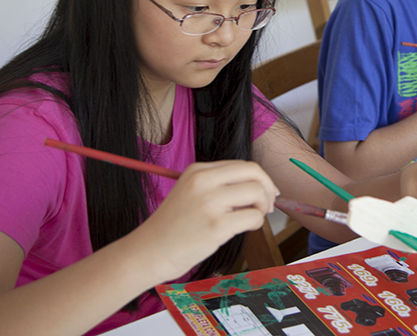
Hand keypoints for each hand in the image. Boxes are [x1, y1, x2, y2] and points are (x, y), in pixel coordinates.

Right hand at [128, 160, 276, 282]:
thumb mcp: (191, 193)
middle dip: (268, 189)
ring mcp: (209, 202)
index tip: (266, 193)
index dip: (261, 179)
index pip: (243, 165)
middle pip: (254, 172)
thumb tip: (261, 187)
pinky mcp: (216, 226)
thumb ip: (220, 185)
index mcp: (198, 170)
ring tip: (250, 219)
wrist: (148, 252)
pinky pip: (254, 217)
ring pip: (257, 193)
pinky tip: (241, 230)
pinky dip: (255, 224)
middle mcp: (203, 181)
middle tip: (268, 205)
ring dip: (262, 208)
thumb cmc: (173, 228)